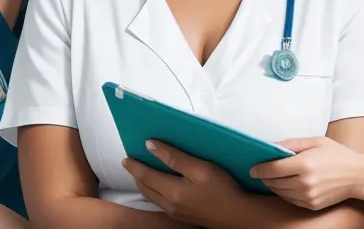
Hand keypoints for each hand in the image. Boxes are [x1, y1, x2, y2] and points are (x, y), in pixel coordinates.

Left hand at [122, 140, 244, 226]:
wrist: (237, 215)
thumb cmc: (222, 188)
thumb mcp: (200, 168)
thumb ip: (175, 157)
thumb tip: (152, 146)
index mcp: (172, 191)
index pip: (147, 176)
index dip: (136, 166)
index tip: (126, 158)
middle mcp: (170, 204)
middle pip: (146, 188)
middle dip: (136, 176)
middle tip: (129, 164)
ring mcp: (176, 212)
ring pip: (152, 197)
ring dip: (143, 185)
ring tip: (140, 174)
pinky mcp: (183, 216)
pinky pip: (160, 203)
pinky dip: (153, 192)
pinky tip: (157, 188)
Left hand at [249, 136, 362, 210]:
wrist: (357, 176)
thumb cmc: (336, 154)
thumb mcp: (315, 141)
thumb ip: (292, 143)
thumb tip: (272, 145)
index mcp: (305, 164)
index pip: (274, 169)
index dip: (260, 169)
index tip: (253, 169)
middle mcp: (305, 182)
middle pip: (275, 182)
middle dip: (265, 177)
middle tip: (260, 172)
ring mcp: (309, 196)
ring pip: (281, 193)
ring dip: (273, 186)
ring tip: (272, 178)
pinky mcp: (312, 205)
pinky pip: (290, 200)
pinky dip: (285, 193)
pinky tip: (286, 185)